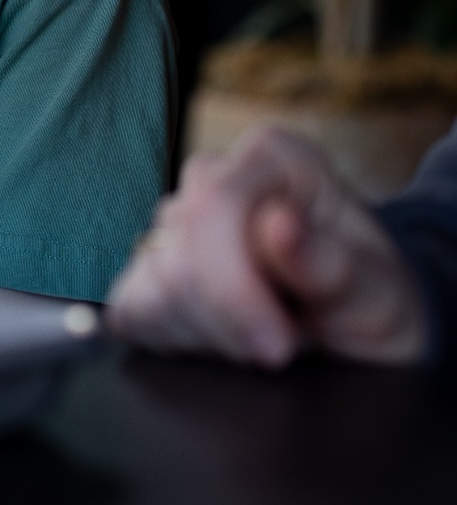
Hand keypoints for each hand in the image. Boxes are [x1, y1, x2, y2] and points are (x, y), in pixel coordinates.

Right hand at [107, 125, 427, 366]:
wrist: (361, 332)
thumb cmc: (371, 301)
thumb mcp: (376, 289)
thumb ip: (331, 261)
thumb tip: (279, 226)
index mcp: (273, 158)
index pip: (213, 205)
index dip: (234, 285)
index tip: (280, 345)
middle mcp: (215, 175)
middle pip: (176, 249)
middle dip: (225, 318)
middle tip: (281, 347)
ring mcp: (174, 219)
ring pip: (148, 283)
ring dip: (206, 334)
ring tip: (259, 338)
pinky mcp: (148, 266)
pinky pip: (128, 307)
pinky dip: (172, 340)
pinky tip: (221, 341)